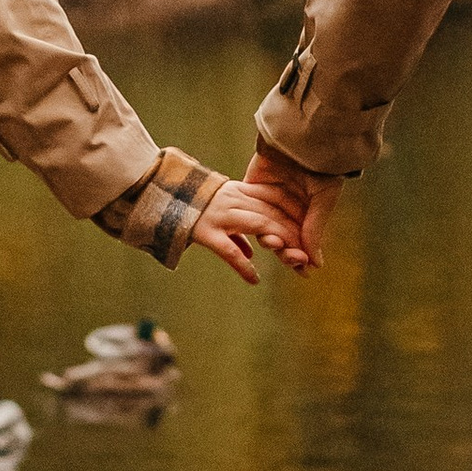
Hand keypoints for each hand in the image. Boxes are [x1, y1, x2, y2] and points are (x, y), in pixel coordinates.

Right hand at [191, 174, 313, 282]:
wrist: (159, 195)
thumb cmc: (190, 205)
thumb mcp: (219, 207)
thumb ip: (238, 227)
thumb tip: (251, 253)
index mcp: (240, 191)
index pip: (278, 201)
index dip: (297, 218)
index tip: (312, 236)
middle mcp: (234, 200)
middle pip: (274, 215)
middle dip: (295, 236)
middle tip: (310, 258)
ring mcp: (220, 216)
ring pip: (260, 227)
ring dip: (281, 245)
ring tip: (294, 263)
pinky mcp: (205, 232)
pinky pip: (229, 250)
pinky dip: (244, 266)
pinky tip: (254, 279)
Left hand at [244, 142, 346, 270]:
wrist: (302, 136)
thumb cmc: (321, 167)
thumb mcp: (323, 199)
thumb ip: (314, 230)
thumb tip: (315, 264)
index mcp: (306, 212)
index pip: (301, 241)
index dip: (301, 257)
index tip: (304, 271)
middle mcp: (286, 209)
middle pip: (282, 239)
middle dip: (286, 252)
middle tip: (291, 259)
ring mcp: (267, 199)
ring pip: (264, 228)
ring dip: (270, 240)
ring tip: (275, 244)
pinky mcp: (251, 188)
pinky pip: (248, 210)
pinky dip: (250, 222)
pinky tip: (254, 233)